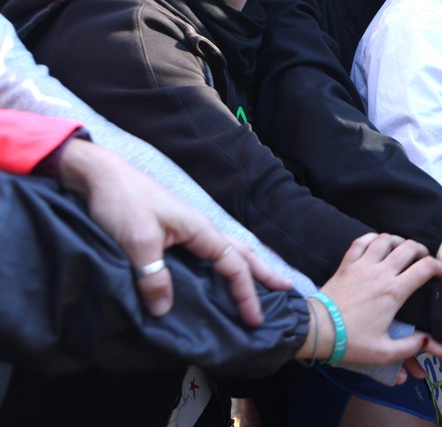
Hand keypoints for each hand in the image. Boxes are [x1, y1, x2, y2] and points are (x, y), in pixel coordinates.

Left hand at [57, 138, 290, 323]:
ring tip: (263, 279)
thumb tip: (165, 309)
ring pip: (228, 250)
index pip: (233, 265)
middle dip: (265, 272)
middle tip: (287, 288)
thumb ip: (153, 276)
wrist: (101, 175)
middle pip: (242, 252)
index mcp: (200, 229)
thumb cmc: (122, 203)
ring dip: (248, 266)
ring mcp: (189, 228)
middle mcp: (201, 228)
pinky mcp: (174, 230)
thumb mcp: (136, 242)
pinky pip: (210, 251)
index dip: (246, 293)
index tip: (255, 318)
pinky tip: (219, 270)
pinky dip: (225, 263)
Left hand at [305, 233, 441, 371]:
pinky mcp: (346, 264)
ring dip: (398, 240)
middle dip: (421, 250)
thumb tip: (426, 341)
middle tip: (423, 259)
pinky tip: (376, 243)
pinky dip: (371, 238)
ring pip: (385, 239)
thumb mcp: (383, 353)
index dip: (438, 267)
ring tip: (402, 249)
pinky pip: (360, 241)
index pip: (424, 268)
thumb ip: (409, 347)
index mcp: (394, 292)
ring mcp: (362, 266)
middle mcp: (381, 273)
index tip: (440, 273)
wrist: (317, 330)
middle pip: (408, 247)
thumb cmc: (350, 342)